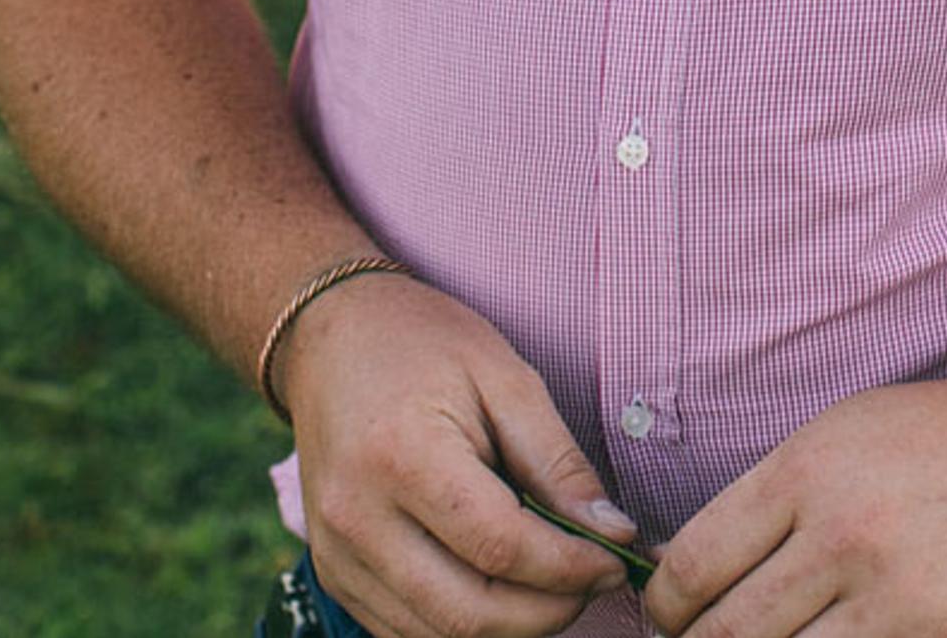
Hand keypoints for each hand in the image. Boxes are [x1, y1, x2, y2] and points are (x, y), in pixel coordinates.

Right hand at [276, 272, 641, 637]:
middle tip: (592, 580)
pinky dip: (466, 625)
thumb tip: (613, 535)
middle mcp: (357, 518)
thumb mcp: (505, 378)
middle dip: (548, 611)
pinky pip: (408, 632)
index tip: (615, 560)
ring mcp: (338, 555)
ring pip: (440, 636)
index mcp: (402, 456)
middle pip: (469, 612)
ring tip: (553, 583)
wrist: (331, 338)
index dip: (570, 568)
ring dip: (512, 627)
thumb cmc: (425, 345)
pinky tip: (503, 587)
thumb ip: (558, 463)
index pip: (501, 548)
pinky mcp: (335, 576)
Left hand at [644, 378, 946, 637]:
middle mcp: (844, 533)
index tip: (674, 622)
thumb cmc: (939, 442)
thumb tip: (688, 578)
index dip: (666, 613)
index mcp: (805, 472)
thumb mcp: (838, 438)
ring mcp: (899, 596)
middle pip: (729, 636)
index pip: (692, 569)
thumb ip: (767, 504)